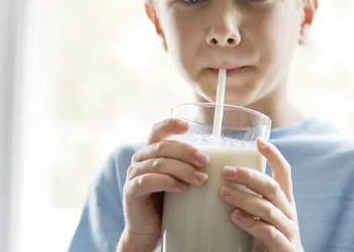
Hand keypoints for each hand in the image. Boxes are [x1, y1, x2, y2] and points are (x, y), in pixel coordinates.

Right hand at [119, 118, 209, 250]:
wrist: (149, 229)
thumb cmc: (168, 202)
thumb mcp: (180, 179)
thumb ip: (190, 166)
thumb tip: (222, 159)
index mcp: (151, 151)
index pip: (157, 130)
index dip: (170, 125)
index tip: (188, 126)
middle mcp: (140, 159)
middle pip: (163, 146)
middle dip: (187, 152)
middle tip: (206, 161)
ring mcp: (133, 174)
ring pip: (159, 163)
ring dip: (183, 169)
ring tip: (202, 180)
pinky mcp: (131, 191)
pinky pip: (149, 181)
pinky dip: (168, 182)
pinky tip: (182, 188)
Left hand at [219, 137, 303, 251]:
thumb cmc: (267, 236)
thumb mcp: (261, 213)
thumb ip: (249, 198)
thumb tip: (218, 180)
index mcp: (285, 200)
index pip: (284, 172)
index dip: (274, 155)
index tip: (258, 141)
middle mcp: (289, 212)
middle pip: (272, 187)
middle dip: (249, 176)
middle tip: (225, 172)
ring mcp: (289, 230)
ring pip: (268, 209)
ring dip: (244, 198)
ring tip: (223, 193)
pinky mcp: (285, 247)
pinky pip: (269, 232)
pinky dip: (251, 223)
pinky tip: (235, 217)